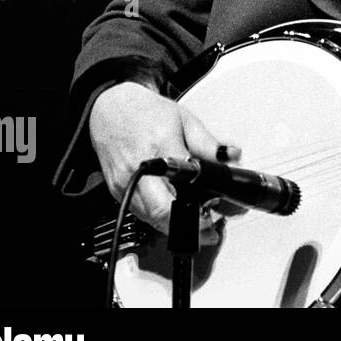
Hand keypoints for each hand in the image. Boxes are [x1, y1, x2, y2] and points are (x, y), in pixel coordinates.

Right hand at [89, 80, 239, 242]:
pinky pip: (141, 214)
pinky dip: (160, 218)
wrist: (108, 109)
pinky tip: (175, 213)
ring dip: (176, 225)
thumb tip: (232, 158)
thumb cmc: (146, 112)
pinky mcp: (117, 192)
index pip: (182, 183)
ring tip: (198, 222)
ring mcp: (125, 183)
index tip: (215, 216)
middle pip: (162, 211)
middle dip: (189, 227)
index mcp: (161, 146)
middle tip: (210, 231)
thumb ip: (209, 143)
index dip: (198, 206)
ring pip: (152, 219)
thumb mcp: (185, 119)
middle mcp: (140, 169)